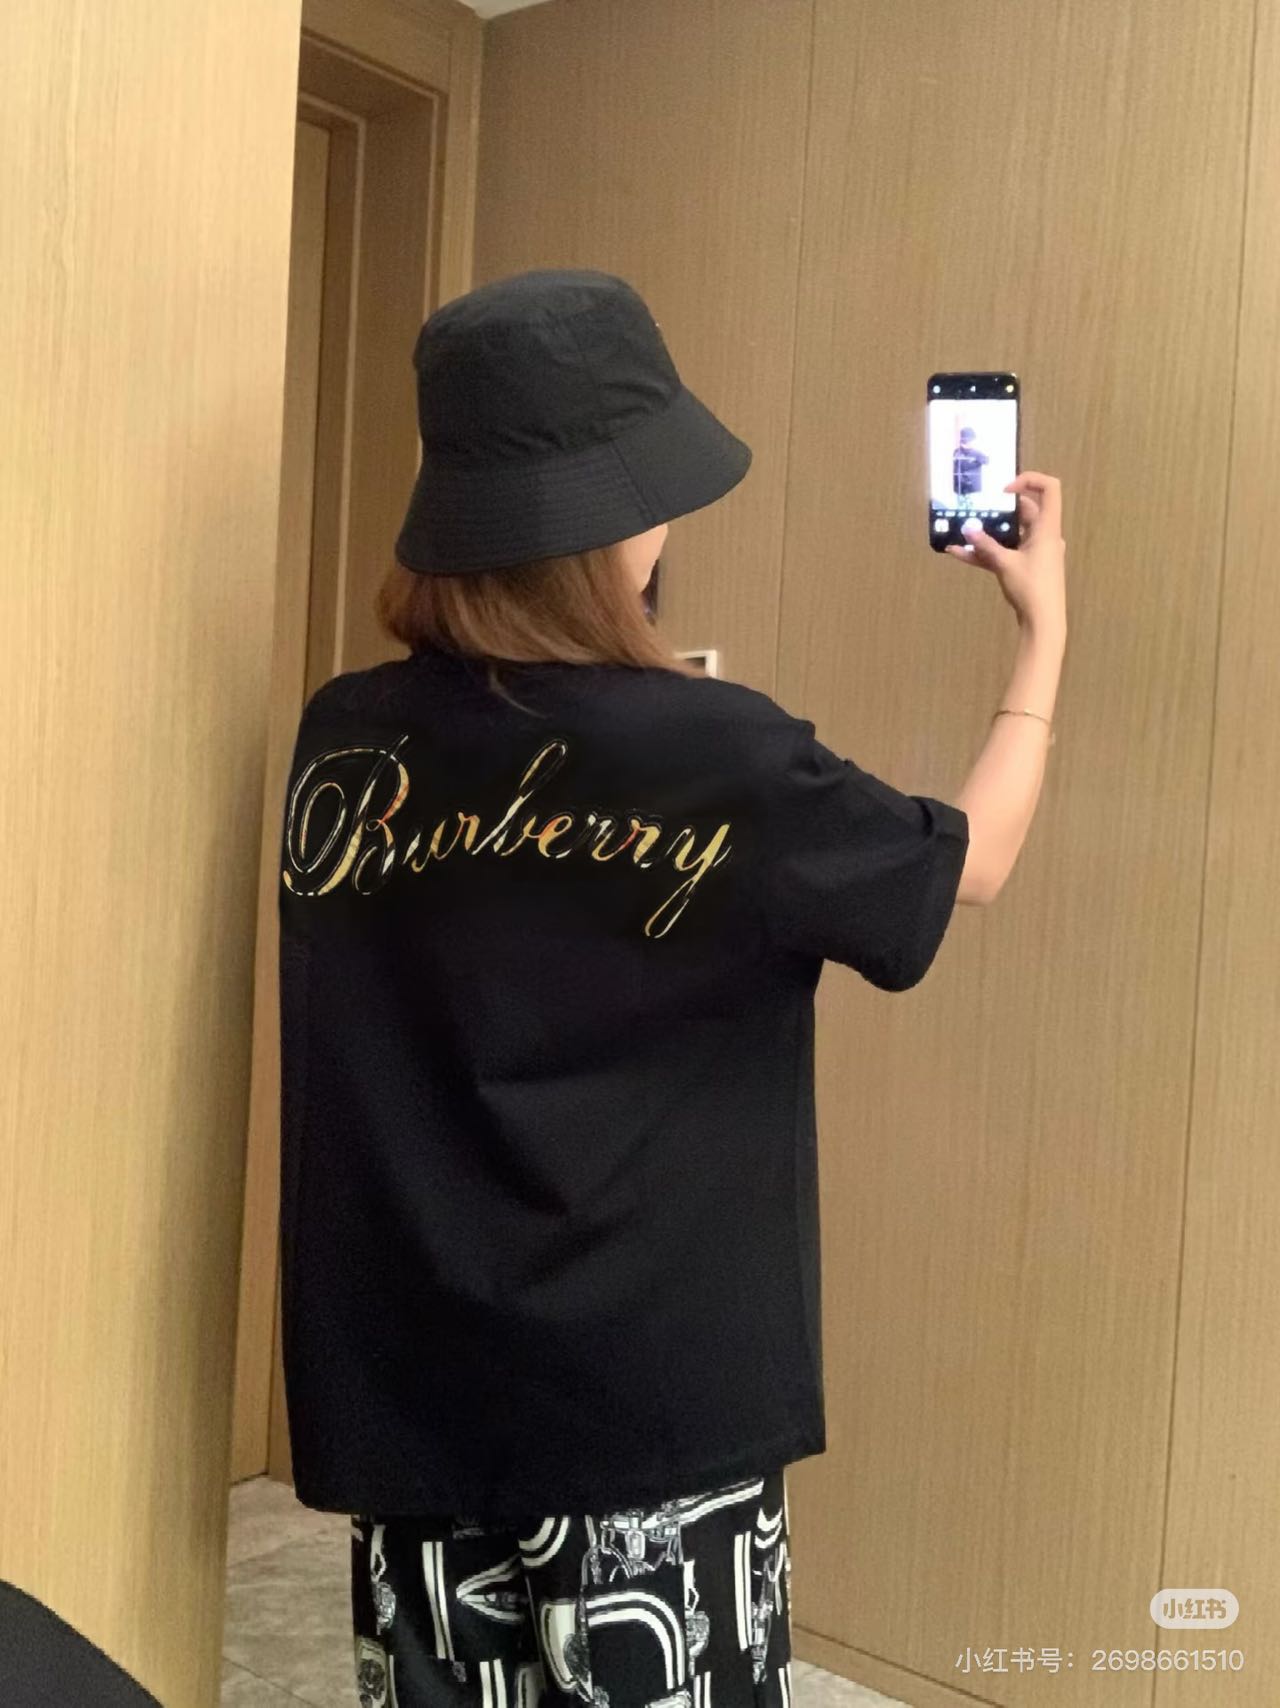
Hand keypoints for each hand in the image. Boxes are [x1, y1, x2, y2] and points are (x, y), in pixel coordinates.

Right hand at [946, 471, 1066, 636]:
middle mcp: (1044, 536)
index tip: (1004, 491)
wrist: (1043, 622)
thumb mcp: (1005, 564)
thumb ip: (985, 546)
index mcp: (1047, 528)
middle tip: (977, 508)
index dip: (1029, 481)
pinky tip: (960, 554)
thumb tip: (966, 530)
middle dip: (998, 510)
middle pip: (1025, 511)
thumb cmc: (1032, 588)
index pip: (1049, 489)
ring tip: (963, 531)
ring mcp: (1035, 551)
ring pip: (1011, 534)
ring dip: (988, 533)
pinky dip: (987, 552)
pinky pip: (1005, 552)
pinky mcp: (1026, 566)